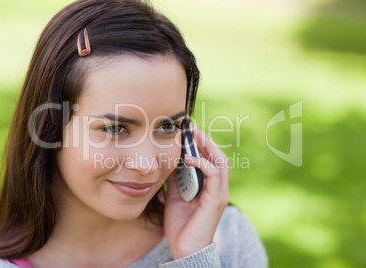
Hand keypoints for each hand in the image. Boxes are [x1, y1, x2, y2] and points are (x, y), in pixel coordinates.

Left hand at [164, 123, 229, 259]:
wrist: (185, 248)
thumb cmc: (181, 224)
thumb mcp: (174, 196)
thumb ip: (175, 179)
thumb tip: (168, 162)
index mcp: (208, 186)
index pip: (210, 158)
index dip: (201, 143)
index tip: (188, 131)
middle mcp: (217, 187)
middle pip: (217, 156)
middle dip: (205, 140)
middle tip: (191, 127)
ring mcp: (218, 193)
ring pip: (220, 162)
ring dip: (207, 146)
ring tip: (194, 135)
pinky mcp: (216, 200)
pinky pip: (214, 175)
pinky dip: (203, 163)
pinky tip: (189, 157)